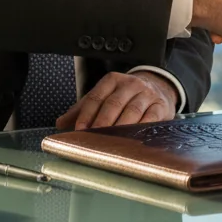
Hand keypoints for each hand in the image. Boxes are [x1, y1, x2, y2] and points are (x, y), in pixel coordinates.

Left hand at [55, 71, 177, 129]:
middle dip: (102, 122)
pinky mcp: (160, 106)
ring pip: (132, 110)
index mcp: (112, 80)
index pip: (96, 96)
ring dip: (120, 127)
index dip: (86, 114)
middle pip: (113, 103)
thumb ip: (83, 109)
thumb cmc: (125, 96)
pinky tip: (133, 139)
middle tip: (92, 138)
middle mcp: (130, 84)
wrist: (158, 88)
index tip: (79, 130)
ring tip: (110, 141)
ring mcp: (147, 94)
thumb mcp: (104, 96)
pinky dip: (141, 128)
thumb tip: (60, 123)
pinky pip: (150, 118)